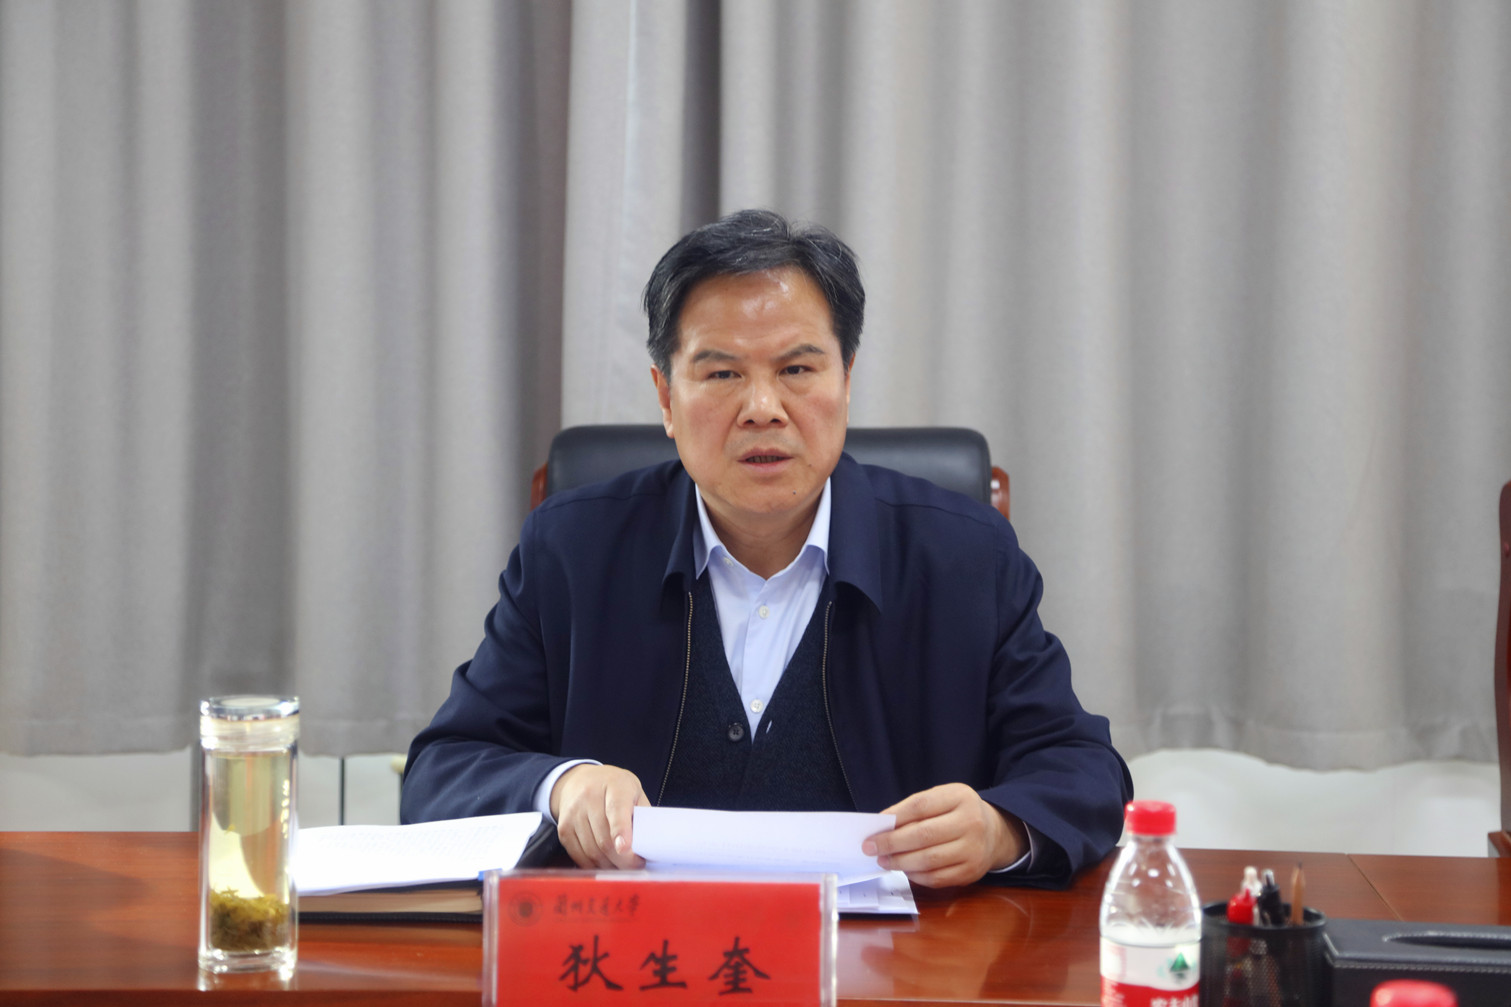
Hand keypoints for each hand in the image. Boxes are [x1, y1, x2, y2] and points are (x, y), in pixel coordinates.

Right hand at [549, 764, 649, 869]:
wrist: (578, 780)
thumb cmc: (613, 788)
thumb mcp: (634, 791)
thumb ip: (642, 815)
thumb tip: (651, 844)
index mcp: (615, 785)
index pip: (616, 809)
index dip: (620, 831)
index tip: (625, 848)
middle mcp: (590, 797)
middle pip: (604, 838)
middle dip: (622, 860)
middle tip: (636, 866)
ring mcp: (573, 813)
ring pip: (592, 851)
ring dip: (609, 866)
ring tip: (623, 867)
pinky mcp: (563, 829)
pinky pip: (579, 855)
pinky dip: (594, 865)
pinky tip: (606, 864)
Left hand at [862, 783, 1027, 887]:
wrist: (993, 832)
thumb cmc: (957, 813)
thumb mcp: (942, 799)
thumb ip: (915, 809)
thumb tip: (883, 827)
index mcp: (960, 797)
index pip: (920, 806)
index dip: (895, 817)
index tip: (874, 826)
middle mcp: (971, 823)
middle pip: (923, 835)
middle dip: (891, 843)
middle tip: (870, 847)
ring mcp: (973, 850)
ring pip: (928, 860)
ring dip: (900, 862)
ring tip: (884, 860)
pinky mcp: (971, 872)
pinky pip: (936, 878)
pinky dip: (915, 876)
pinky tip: (904, 869)